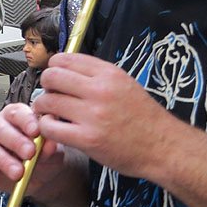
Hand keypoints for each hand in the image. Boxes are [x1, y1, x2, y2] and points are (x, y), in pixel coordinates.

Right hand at [0, 103, 64, 198]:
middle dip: (16, 142)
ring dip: (4, 161)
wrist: (40, 175)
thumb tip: (49, 145)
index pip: (17, 113)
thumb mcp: (52, 151)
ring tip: (18, 172)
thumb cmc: (44, 155)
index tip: (36, 131)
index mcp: (16, 116)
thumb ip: (50, 147)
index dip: (26, 121)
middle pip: (1, 129)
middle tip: (30, 153)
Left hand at [34, 53, 174, 178]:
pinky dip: (46, 127)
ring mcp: (93, 115)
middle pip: (52, 76)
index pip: (65, 58)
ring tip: (49, 113)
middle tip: (50, 94)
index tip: (55, 77)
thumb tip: (65, 69)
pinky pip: (50, 127)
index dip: (54, 67)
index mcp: (109, 74)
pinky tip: (54, 128)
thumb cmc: (144, 118)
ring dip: (42, 107)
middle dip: (46, 85)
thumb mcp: (125, 84)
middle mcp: (100, 90)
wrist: (164, 147)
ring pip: (47, 101)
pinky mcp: (87, 139)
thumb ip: (96, 75)